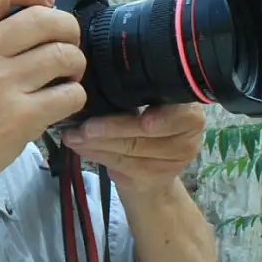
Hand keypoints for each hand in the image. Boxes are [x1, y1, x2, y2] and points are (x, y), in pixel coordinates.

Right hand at [0, 0, 87, 187]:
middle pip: (45, 19)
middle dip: (65, 25)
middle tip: (64, 37)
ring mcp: (0, 86)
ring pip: (64, 54)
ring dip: (74, 60)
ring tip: (67, 69)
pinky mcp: (21, 117)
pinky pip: (70, 93)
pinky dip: (74, 93)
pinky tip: (62, 97)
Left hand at [60, 103, 203, 195]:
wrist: (152, 170)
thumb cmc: (142, 124)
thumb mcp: (143, 104)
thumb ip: (132, 93)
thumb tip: (91, 82)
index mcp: (190, 111)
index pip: (182, 114)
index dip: (163, 119)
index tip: (142, 120)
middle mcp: (188, 138)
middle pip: (146, 133)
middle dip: (110, 128)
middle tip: (82, 125)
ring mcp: (172, 162)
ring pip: (129, 150)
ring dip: (95, 143)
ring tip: (71, 135)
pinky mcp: (153, 179)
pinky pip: (120, 165)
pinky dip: (96, 155)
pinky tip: (79, 147)